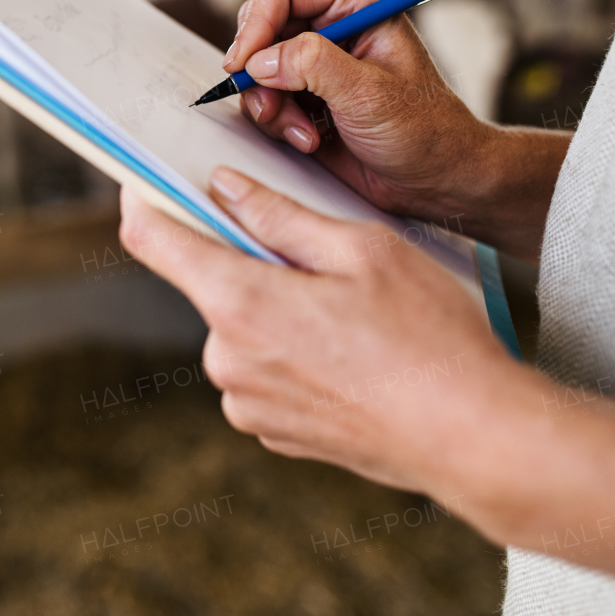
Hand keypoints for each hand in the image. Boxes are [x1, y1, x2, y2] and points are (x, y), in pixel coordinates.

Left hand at [119, 169, 614, 608]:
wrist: (472, 439)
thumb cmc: (426, 336)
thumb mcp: (359, 248)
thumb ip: (278, 216)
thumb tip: (223, 187)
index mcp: (238, 303)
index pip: (152, 239)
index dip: (142, 199)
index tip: (146, 176)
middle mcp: (225, 359)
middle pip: (212, 284)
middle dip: (252, 262)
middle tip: (322, 259)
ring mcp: (245, 402)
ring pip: (242, 329)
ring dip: (277, 311)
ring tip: (352, 318)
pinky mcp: (271, 431)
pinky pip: (263, 372)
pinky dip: (292, 354)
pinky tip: (351, 358)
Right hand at [223, 0, 569, 260]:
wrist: (432, 177)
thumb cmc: (423, 130)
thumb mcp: (370, 94)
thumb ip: (313, 66)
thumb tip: (259, 60)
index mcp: (355, 1)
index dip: (256, 24)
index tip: (245, 65)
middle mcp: (330, 22)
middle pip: (259, 25)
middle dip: (260, 73)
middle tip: (276, 106)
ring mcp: (313, 60)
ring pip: (254, 67)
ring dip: (270, 105)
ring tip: (305, 131)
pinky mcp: (302, 93)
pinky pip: (261, 97)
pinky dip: (276, 122)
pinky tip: (310, 138)